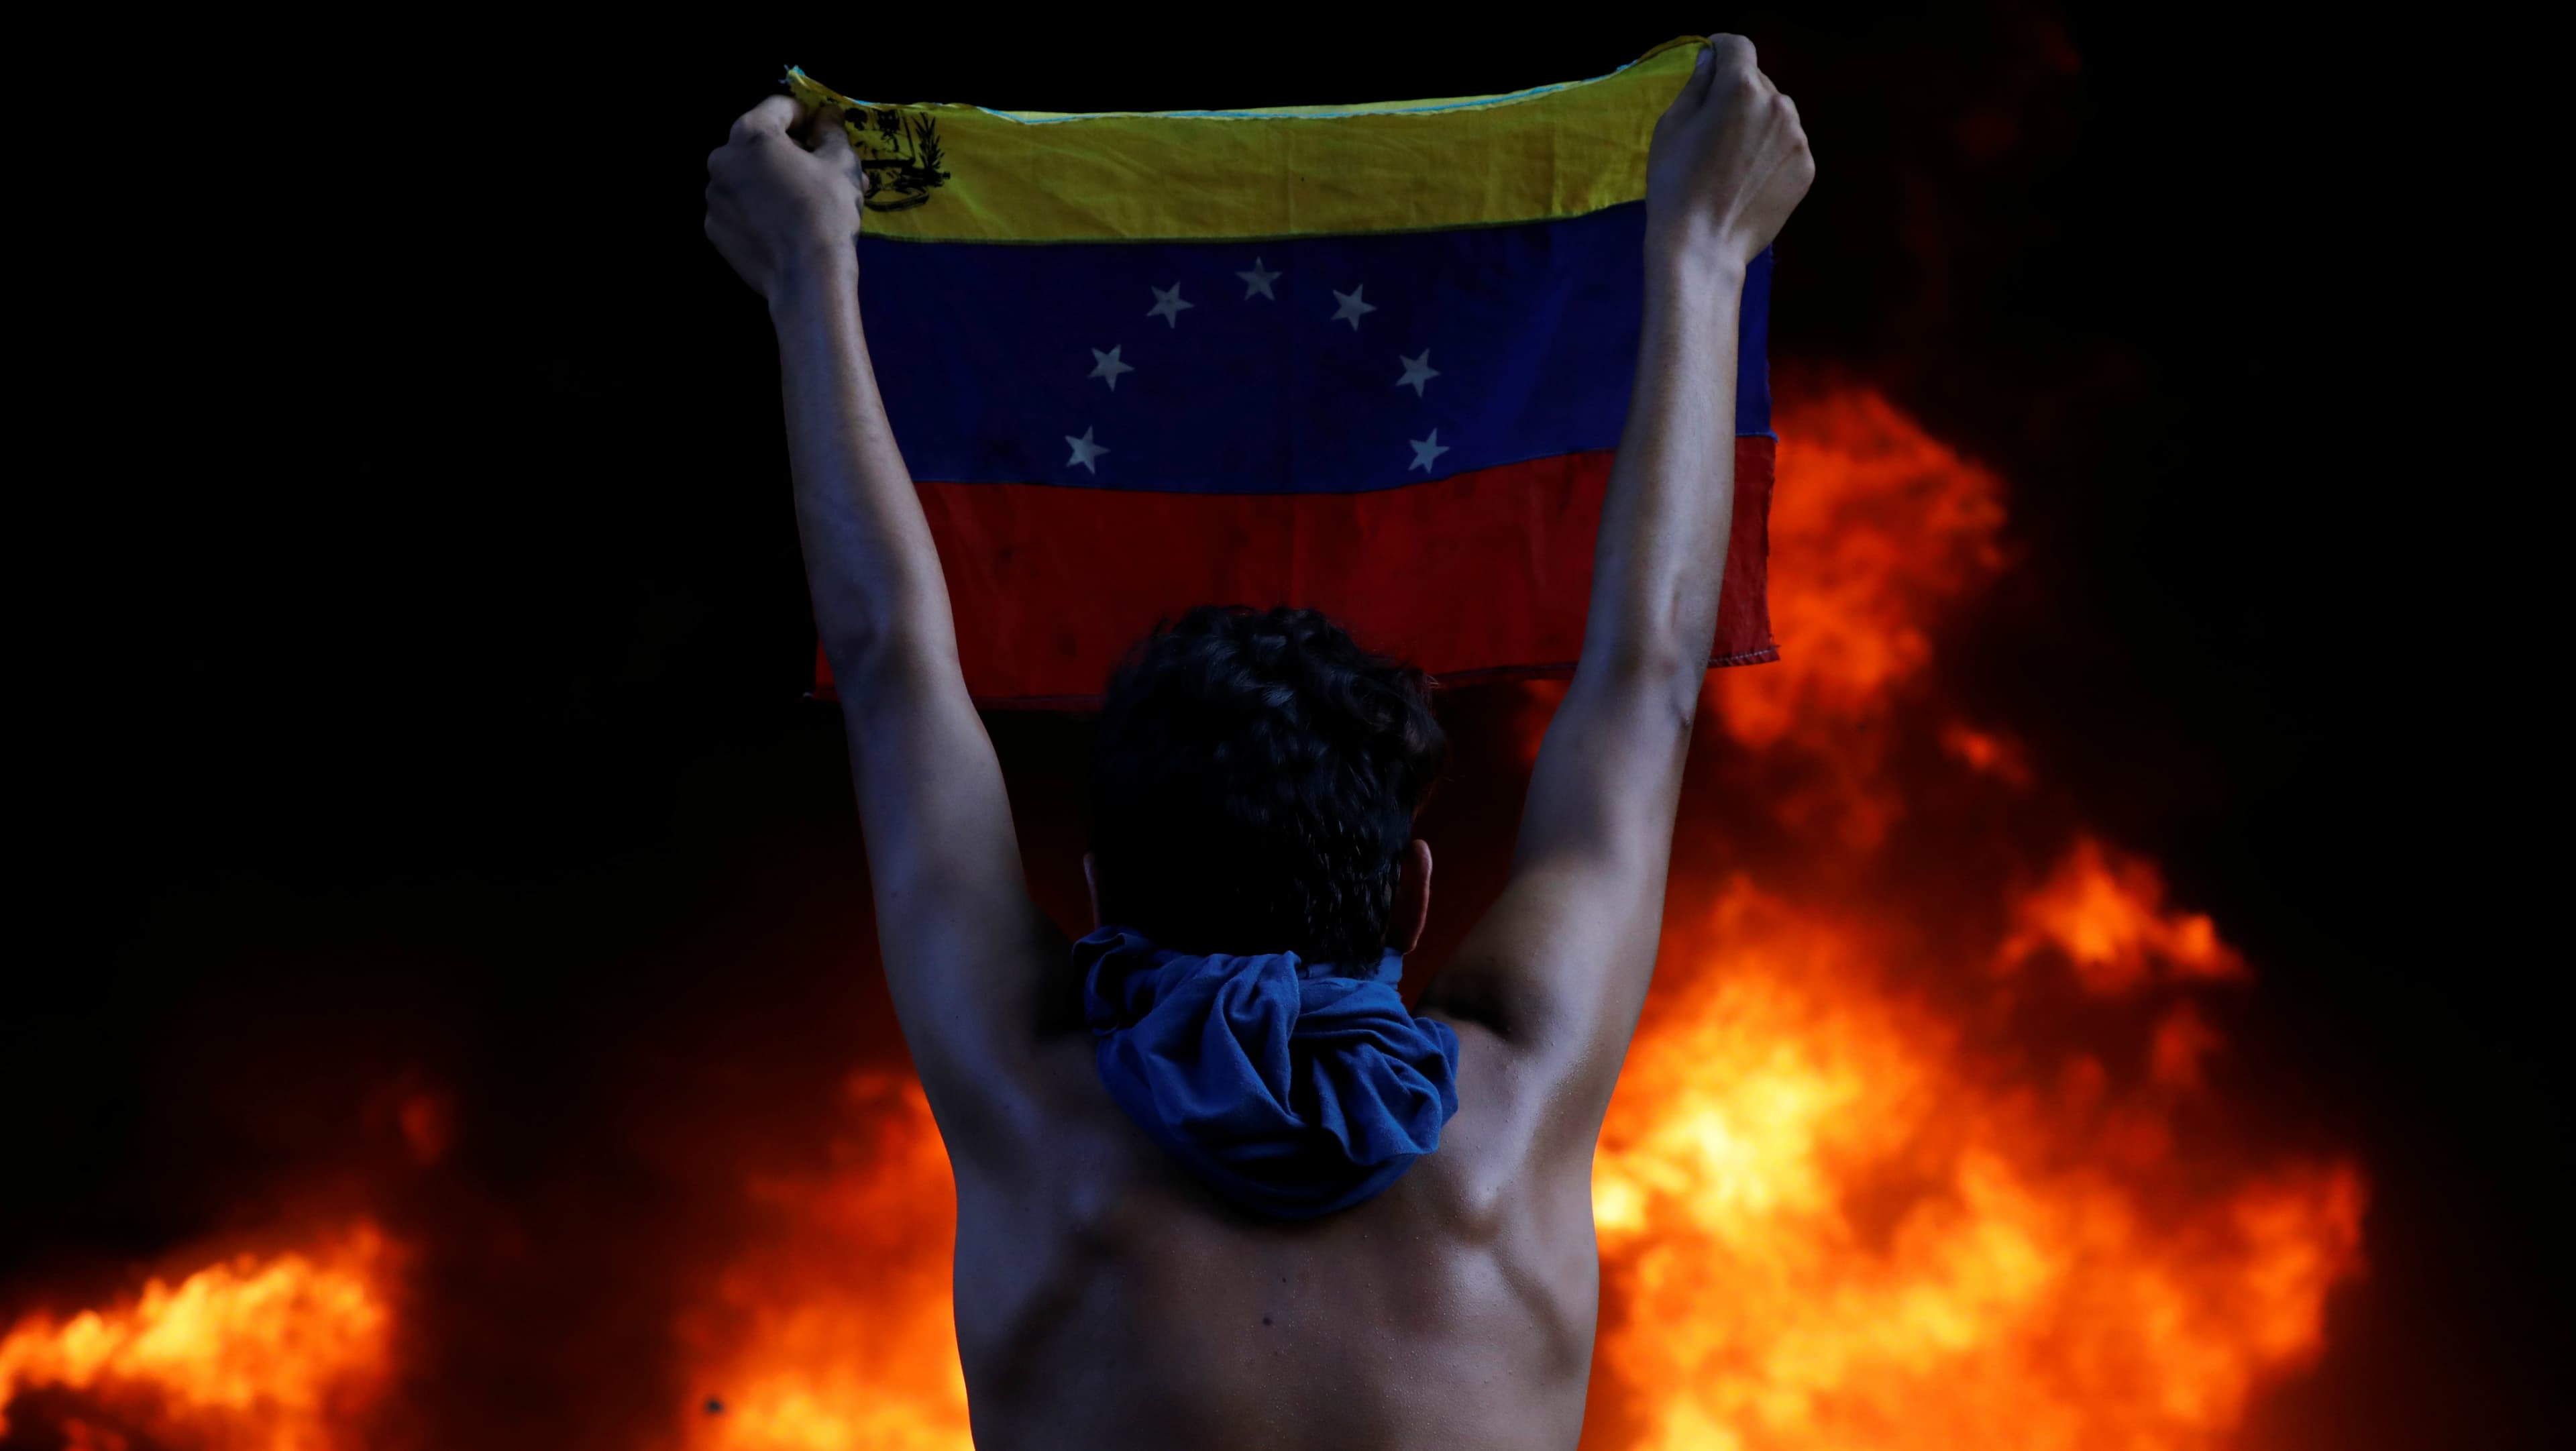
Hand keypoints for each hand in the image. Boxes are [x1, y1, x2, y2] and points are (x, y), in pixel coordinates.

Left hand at [705, 95, 868, 303]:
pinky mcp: (714, 229)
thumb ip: (831, 131)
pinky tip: (783, 228)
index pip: (779, 108)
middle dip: (791, 153)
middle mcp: (722, 159)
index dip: (806, 117)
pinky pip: (739, 208)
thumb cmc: (826, 212)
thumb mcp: (842, 164)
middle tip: (821, 175)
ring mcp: (714, 197)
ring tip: (805, 205)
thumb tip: (827, 117)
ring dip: (774, 181)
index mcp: (752, 134)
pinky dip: (758, 210)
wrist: (807, 279)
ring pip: (748, 177)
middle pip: (760, 143)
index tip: (824, 135)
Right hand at [1644, 36, 1814, 269]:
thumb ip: (1697, 84)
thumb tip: (1711, 57)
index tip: (1712, 58)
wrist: (1702, 244)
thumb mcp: (1672, 126)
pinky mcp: (1806, 167)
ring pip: (1776, 114)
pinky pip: (1787, 145)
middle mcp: (1779, 104)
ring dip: (1757, 123)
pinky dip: (1770, 152)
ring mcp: (1798, 137)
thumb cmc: (1676, 183)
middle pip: (1758, 82)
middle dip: (1738, 92)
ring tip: (1732, 158)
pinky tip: (1747, 178)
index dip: (1722, 48)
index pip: (1738, 46)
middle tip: (1714, 125)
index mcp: (1741, 87)